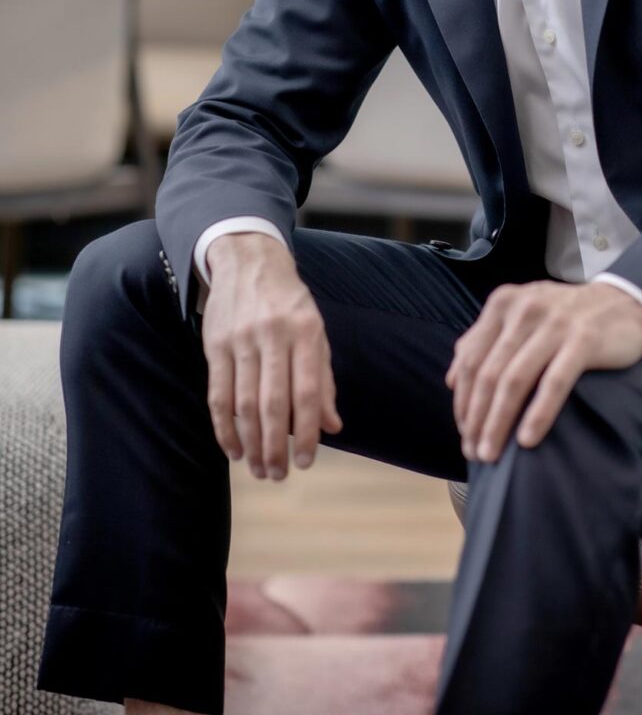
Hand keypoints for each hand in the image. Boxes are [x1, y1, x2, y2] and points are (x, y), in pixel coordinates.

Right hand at [202, 233, 341, 480]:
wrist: (248, 260)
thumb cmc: (289, 303)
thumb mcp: (316, 332)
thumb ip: (323, 379)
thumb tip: (332, 426)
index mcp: (305, 331)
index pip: (306, 392)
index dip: (306, 432)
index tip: (306, 462)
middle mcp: (272, 335)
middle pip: (271, 403)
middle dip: (275, 446)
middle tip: (280, 475)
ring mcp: (240, 339)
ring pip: (243, 403)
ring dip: (250, 443)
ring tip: (260, 469)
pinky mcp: (214, 345)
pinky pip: (218, 394)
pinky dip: (224, 427)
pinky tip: (233, 450)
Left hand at [445, 281, 641, 463]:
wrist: (624, 302)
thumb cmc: (566, 317)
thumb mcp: (522, 316)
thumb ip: (485, 340)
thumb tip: (451, 379)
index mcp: (503, 303)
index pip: (470, 358)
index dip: (462, 400)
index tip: (463, 432)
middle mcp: (525, 309)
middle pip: (489, 373)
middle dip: (476, 418)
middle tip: (474, 452)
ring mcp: (554, 323)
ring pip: (515, 380)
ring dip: (499, 423)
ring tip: (492, 455)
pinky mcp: (583, 339)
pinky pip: (554, 383)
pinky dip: (538, 414)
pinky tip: (527, 440)